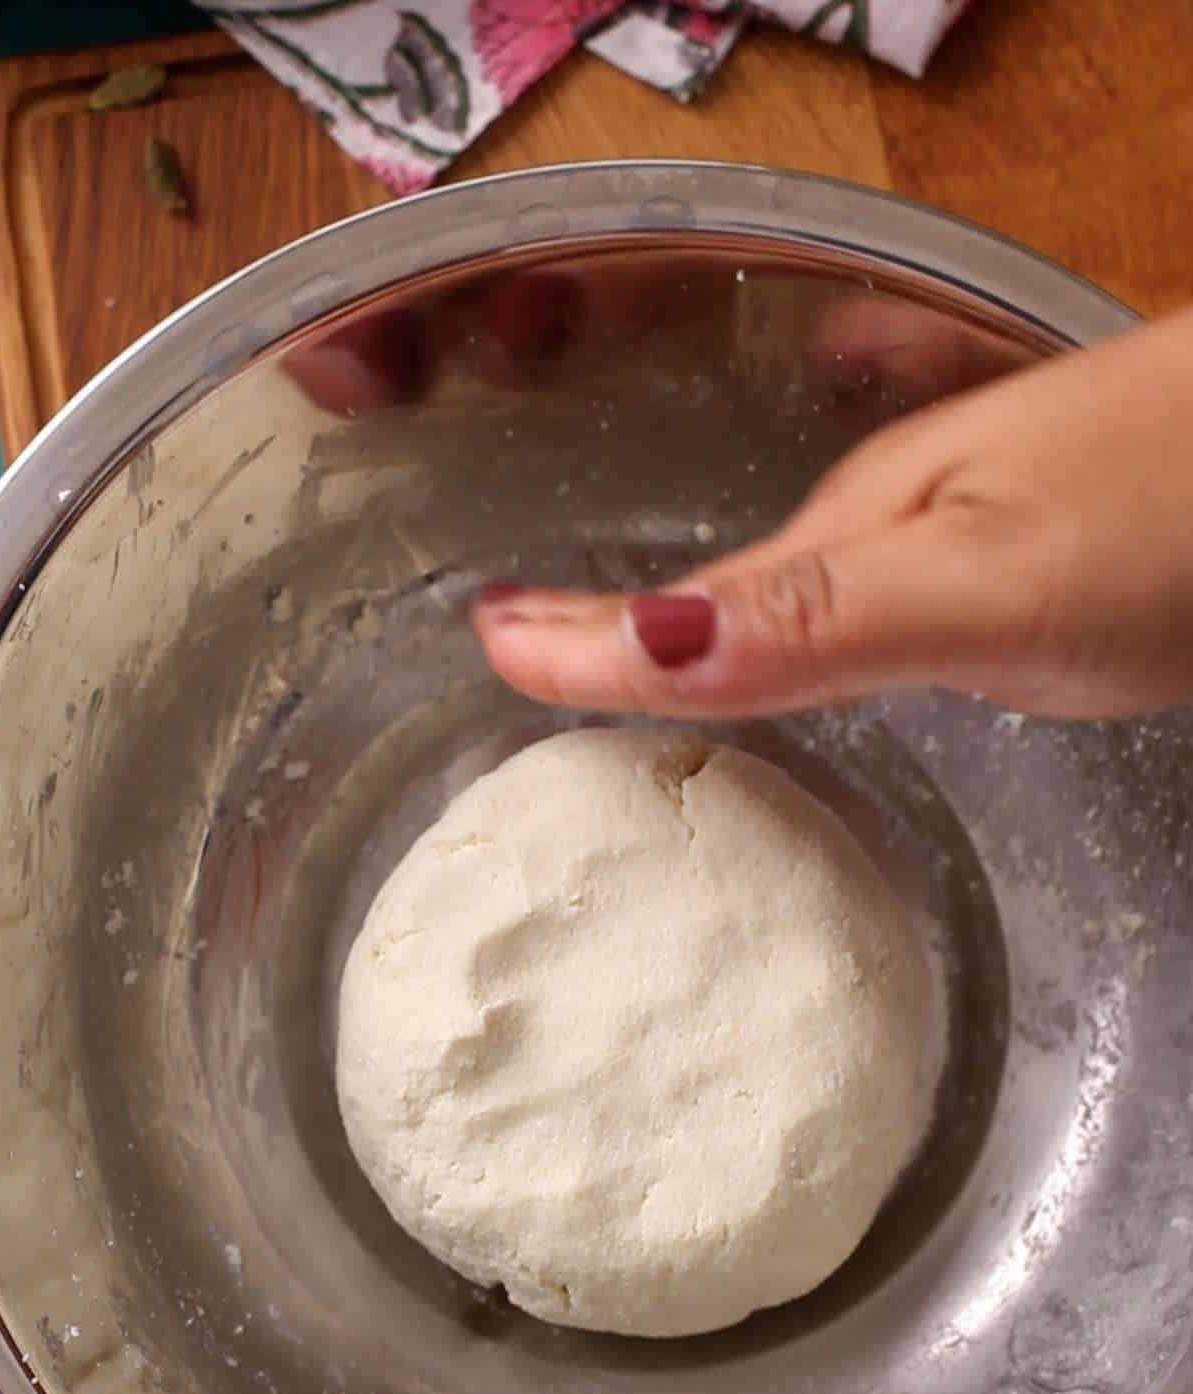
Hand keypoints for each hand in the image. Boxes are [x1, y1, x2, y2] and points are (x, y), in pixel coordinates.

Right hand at [473, 306, 1192, 720]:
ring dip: (705, 623)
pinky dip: (811, 616)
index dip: (588, 637)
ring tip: (628, 657)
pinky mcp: (1019, 538)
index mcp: (857, 531)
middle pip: (728, 591)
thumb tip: (635, 644)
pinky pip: (878, 588)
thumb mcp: (982, 580)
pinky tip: (814, 615)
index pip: (687, 605)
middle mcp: (890, 517)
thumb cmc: (1170, 514)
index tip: (487, 647)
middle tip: (530, 659)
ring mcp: (958, 518)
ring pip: (798, 590)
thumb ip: (811, 617)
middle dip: (623, 630)